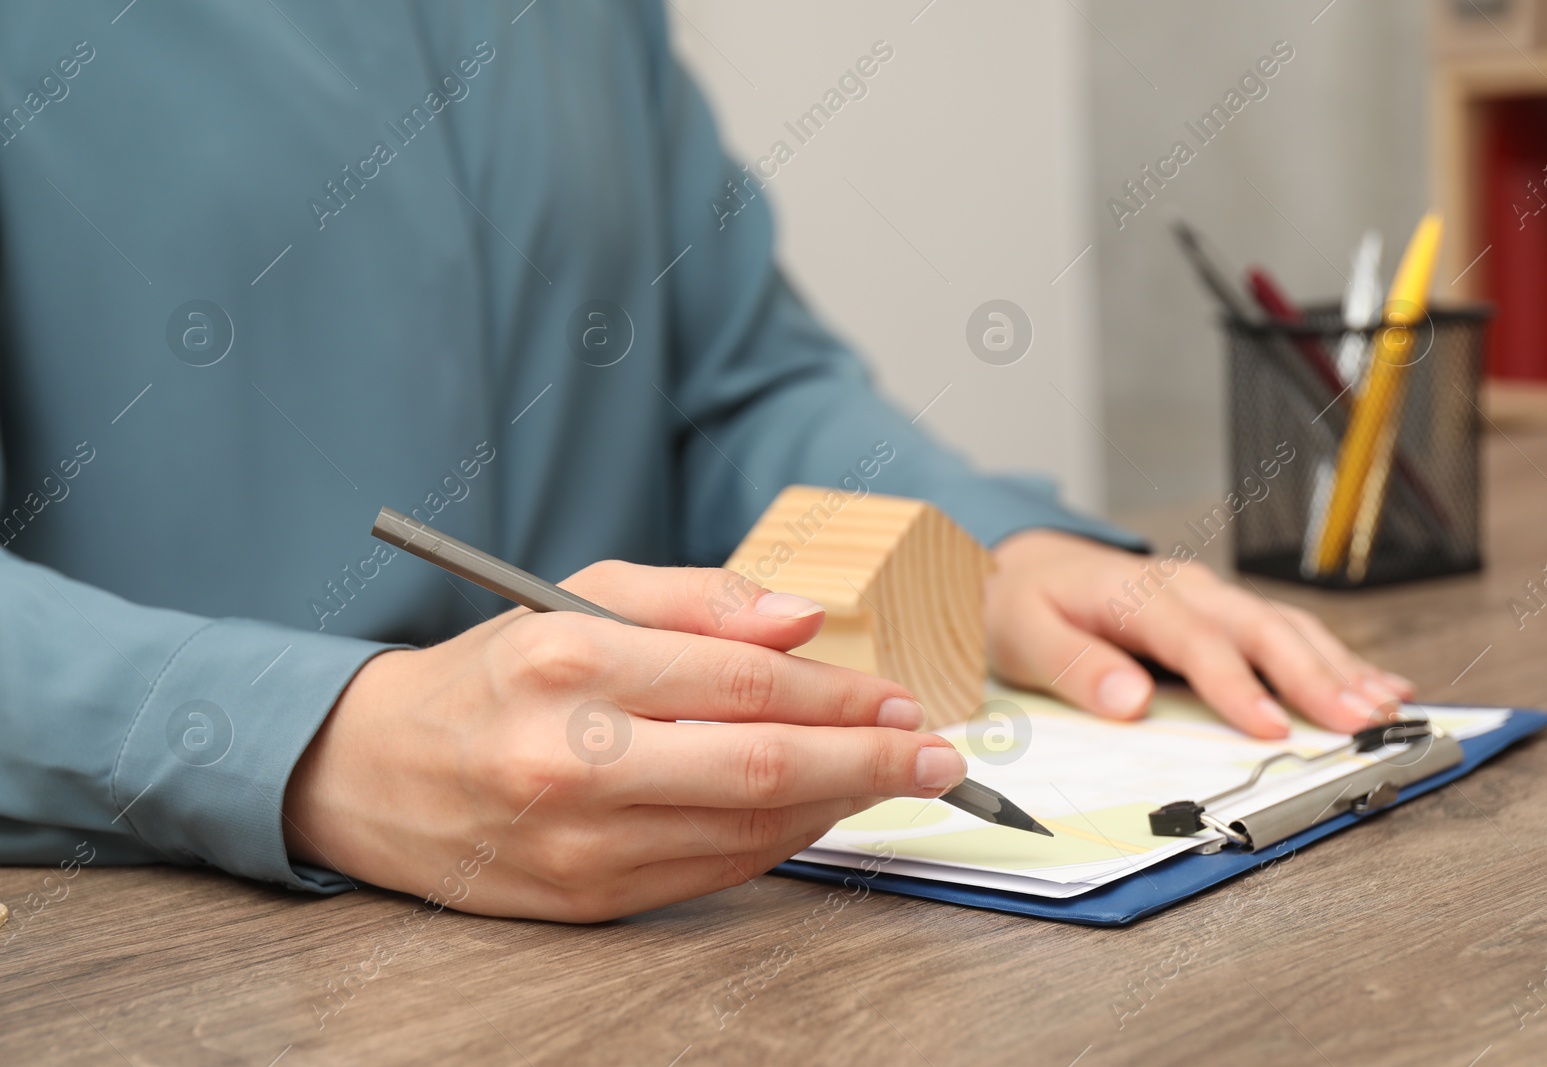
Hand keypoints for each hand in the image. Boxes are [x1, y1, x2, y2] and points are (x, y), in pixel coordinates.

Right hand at [282, 562, 961, 921]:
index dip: (844, 694)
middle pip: (764, 768)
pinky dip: (780, 844)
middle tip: (939, 756)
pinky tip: (815, 813)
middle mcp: (573, 757)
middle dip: (871, 763)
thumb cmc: (493, 673)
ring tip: (886, 777)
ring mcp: (579, 841)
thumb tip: (804, 618)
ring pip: (750, 830)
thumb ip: (699, 599)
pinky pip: (715, 873)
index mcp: (572, 663)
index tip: (904, 698)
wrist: (375, 772)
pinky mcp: (586, 899)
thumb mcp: (580, 599)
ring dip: (838, 807)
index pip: (748, 682)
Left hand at [984, 529, 1413, 738]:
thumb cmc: (1022, 602)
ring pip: (1285, 627)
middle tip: (1363, 721)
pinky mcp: (1221, 614)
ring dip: (1338, 668)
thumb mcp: (1023, 634)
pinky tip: (1377, 682)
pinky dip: (1334, 659)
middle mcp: (1184, 589)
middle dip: (1316, 676)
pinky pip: (1285, 632)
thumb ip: (1076, 667)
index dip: (1237, 686)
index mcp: (1136, 593)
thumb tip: (1132, 701)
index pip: (1196, 642)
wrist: (1022, 567)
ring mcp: (1209, 598)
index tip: (1271, 729)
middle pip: (1260, 629)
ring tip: (1385, 708)